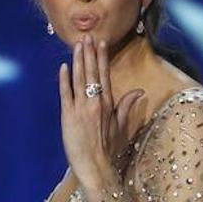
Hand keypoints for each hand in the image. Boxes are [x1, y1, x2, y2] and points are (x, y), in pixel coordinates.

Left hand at [59, 35, 145, 184]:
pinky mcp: (68, 114)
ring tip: (77, 45)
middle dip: (89, 53)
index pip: (105, 75)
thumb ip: (127, 105)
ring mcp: (81, 107)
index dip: (102, 58)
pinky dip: (64, 79)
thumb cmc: (108, 148)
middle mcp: (95, 102)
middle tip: (87, 36)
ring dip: (78, 60)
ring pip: (79, 79)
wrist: (94, 165)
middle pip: (92, 72)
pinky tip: (63, 66)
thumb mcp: (120, 126)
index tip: (101, 43)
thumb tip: (139, 91)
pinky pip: (65, 93)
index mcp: (108, 104)